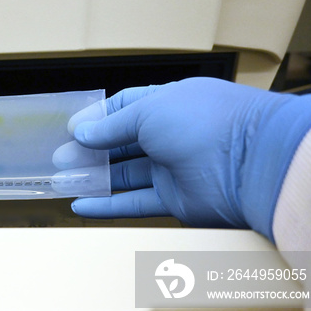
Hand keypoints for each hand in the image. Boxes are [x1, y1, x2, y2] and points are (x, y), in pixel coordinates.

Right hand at [71, 77, 310, 240]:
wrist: (252, 162)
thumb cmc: (202, 121)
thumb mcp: (148, 112)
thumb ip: (112, 126)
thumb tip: (81, 133)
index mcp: (167, 104)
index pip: (125, 107)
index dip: (97, 118)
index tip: (72, 131)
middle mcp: (170, 135)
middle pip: (120, 144)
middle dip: (88, 152)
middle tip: (58, 160)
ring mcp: (172, 169)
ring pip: (124, 175)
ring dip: (92, 179)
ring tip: (61, 182)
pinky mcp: (175, 200)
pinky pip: (135, 203)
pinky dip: (107, 205)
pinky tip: (81, 206)